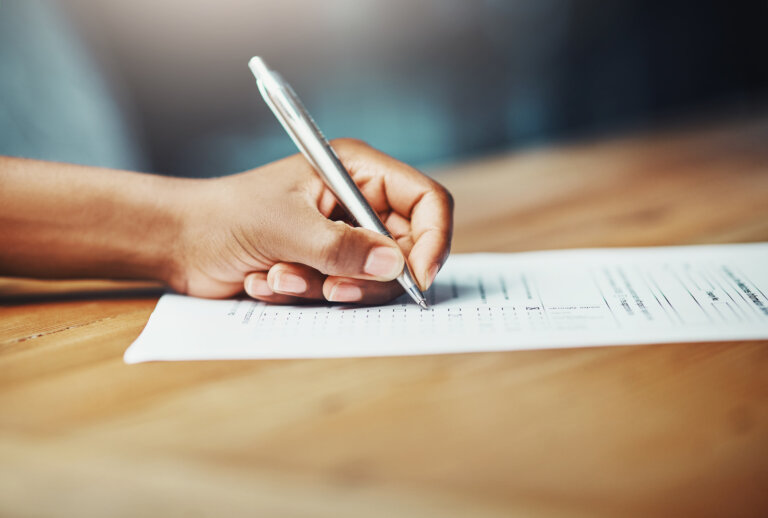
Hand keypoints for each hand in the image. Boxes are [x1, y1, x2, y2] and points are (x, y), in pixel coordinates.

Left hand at [173, 139, 452, 303]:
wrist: (181, 243)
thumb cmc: (227, 217)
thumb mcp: (288, 229)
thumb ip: (344, 249)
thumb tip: (397, 266)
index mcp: (357, 172)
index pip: (425, 200)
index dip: (433, 238)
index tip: (419, 277)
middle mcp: (356, 203)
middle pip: (404, 249)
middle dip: (367, 277)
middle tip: (332, 288)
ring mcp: (341, 238)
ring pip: (371, 279)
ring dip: (324, 287)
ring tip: (279, 276)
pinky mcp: (324, 267)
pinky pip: (340, 292)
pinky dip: (304, 294)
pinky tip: (265, 280)